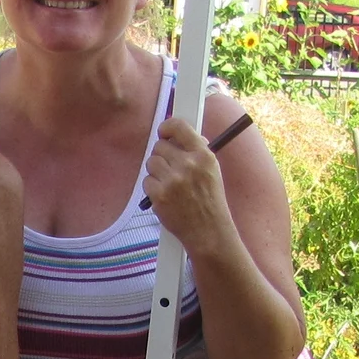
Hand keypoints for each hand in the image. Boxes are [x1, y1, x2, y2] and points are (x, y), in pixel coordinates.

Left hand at [140, 117, 239, 258]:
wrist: (208, 231)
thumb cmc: (209, 201)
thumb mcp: (213, 171)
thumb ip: (197, 151)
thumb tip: (181, 136)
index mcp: (203, 156)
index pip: (179, 127)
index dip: (167, 127)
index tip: (164, 131)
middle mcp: (188, 165)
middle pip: (160, 146)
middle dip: (162, 156)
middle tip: (170, 169)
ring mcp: (173, 180)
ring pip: (151, 163)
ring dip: (156, 172)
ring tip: (169, 184)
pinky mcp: (160, 195)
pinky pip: (146, 181)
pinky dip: (152, 189)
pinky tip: (165, 196)